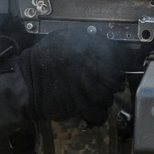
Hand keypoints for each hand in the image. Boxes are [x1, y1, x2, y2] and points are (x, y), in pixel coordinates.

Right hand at [19, 28, 138, 124]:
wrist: (27, 82)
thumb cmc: (43, 58)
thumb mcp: (65, 38)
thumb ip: (87, 40)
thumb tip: (101, 42)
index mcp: (96, 51)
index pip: (126, 57)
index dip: (123, 62)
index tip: (118, 66)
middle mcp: (99, 70)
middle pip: (119, 80)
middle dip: (111, 83)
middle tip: (100, 83)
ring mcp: (93, 90)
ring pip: (110, 98)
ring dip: (101, 99)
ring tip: (88, 96)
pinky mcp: (85, 107)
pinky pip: (100, 114)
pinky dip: (95, 115)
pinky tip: (86, 110)